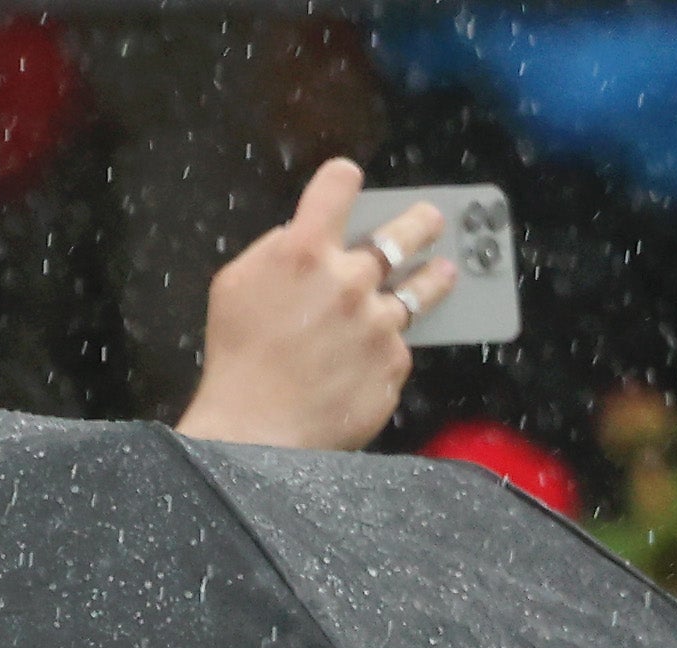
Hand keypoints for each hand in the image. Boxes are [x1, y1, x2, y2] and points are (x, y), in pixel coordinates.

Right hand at [179, 161, 435, 452]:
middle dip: (421, 221)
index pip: (338, 185)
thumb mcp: (233, 288)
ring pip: (421, 288)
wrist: (253, 437)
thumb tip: (300, 237)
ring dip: (433, 277)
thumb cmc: (236, 364)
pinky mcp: (392, 363)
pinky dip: (386, 350)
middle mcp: (349, 279)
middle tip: (430, 221)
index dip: (342, 181)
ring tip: (443, 272)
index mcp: (302, 252)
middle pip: (406, 229)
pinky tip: (372, 358)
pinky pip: (398, 347)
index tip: (348, 184)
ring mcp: (377, 322)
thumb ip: (271, 252)